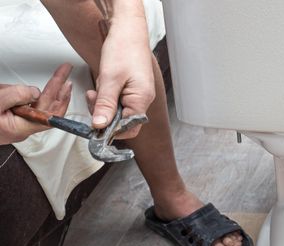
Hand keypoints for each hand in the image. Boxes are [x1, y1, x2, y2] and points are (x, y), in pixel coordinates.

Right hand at [0, 64, 72, 144]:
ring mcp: (15, 123)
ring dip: (21, 92)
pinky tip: (2, 91)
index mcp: (20, 128)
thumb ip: (14, 96)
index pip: (50, 115)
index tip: (66, 82)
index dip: (60, 98)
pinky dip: (14, 93)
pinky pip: (18, 103)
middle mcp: (21, 127)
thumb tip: (35, 91)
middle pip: (45, 106)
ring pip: (29, 102)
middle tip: (64, 70)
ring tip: (4, 90)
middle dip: (55, 87)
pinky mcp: (9, 117)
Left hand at [89, 16, 154, 138]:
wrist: (128, 30)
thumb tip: (100, 125)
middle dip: (105, 114)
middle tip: (93, 100)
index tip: (95, 124)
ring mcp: (139, 94)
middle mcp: (143, 100)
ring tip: (97, 89)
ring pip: (119, 111)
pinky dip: (108, 96)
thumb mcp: (110, 79)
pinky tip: (103, 85)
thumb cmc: (124, 49)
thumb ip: (105, 105)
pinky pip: (119, 100)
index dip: (111, 129)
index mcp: (141, 99)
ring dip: (105, 104)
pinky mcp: (133, 89)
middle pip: (123, 121)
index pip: (128, 127)